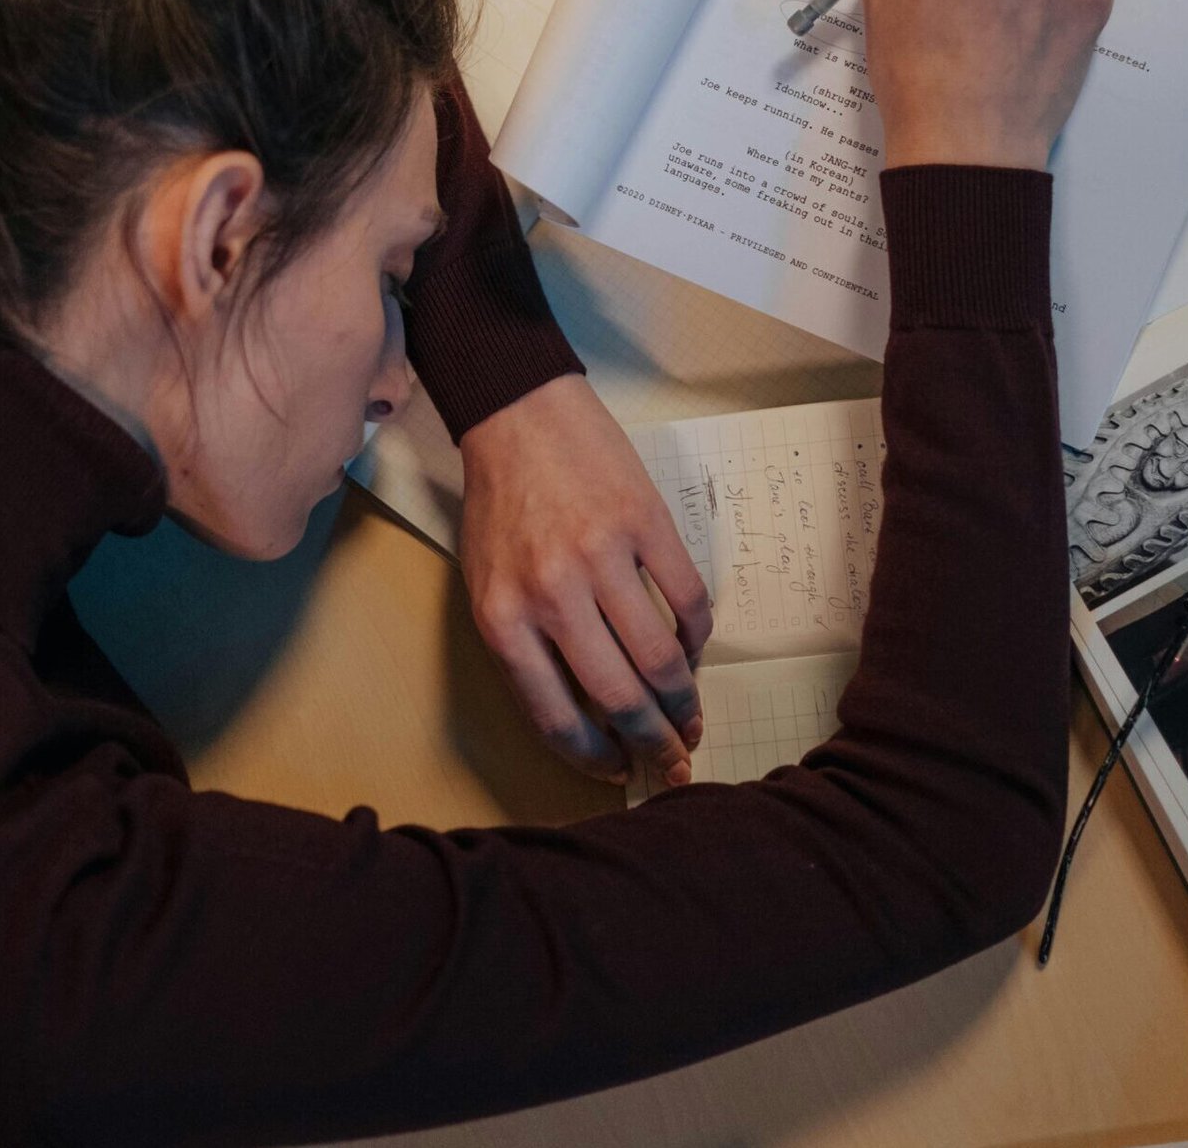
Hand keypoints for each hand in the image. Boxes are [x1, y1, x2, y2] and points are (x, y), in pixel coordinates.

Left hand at [458, 374, 712, 785]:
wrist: (518, 415)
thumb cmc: (500, 504)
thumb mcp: (487, 584)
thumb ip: (525, 647)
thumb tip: (582, 712)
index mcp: (504, 619)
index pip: (556, 718)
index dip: (595, 757)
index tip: (619, 771)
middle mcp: (552, 595)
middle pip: (619, 698)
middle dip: (654, 743)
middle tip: (675, 760)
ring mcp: (603, 557)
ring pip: (661, 658)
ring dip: (685, 700)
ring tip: (692, 717)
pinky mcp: (645, 523)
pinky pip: (688, 598)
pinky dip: (700, 634)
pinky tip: (695, 647)